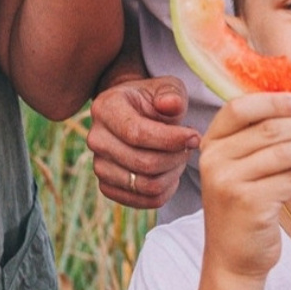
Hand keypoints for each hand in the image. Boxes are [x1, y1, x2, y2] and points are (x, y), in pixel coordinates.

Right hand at [87, 75, 198, 208]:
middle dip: (176, 158)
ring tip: (180, 157)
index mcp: (106, 108)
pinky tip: (170, 172)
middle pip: (143, 163)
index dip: (170, 139)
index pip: (137, 133)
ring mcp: (99, 165)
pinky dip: (165, 191)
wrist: (135, 114)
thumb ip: (172, 94)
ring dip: (172, 175)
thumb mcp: (167, 88)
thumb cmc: (154, 99)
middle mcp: (96, 138)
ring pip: (146, 186)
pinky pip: (144, 201)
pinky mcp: (107, 186)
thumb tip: (171, 105)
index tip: (194, 136)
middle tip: (190, 147)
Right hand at [199, 93, 290, 279]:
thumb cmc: (245, 206)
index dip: (273, 101)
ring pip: (284, 153)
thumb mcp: (241, 168)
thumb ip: (258, 141)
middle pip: (268, 130)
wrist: (233, 257)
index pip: (239, 109)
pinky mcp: (249, 203)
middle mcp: (214, 159)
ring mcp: (229, 181)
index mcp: (212, 142)